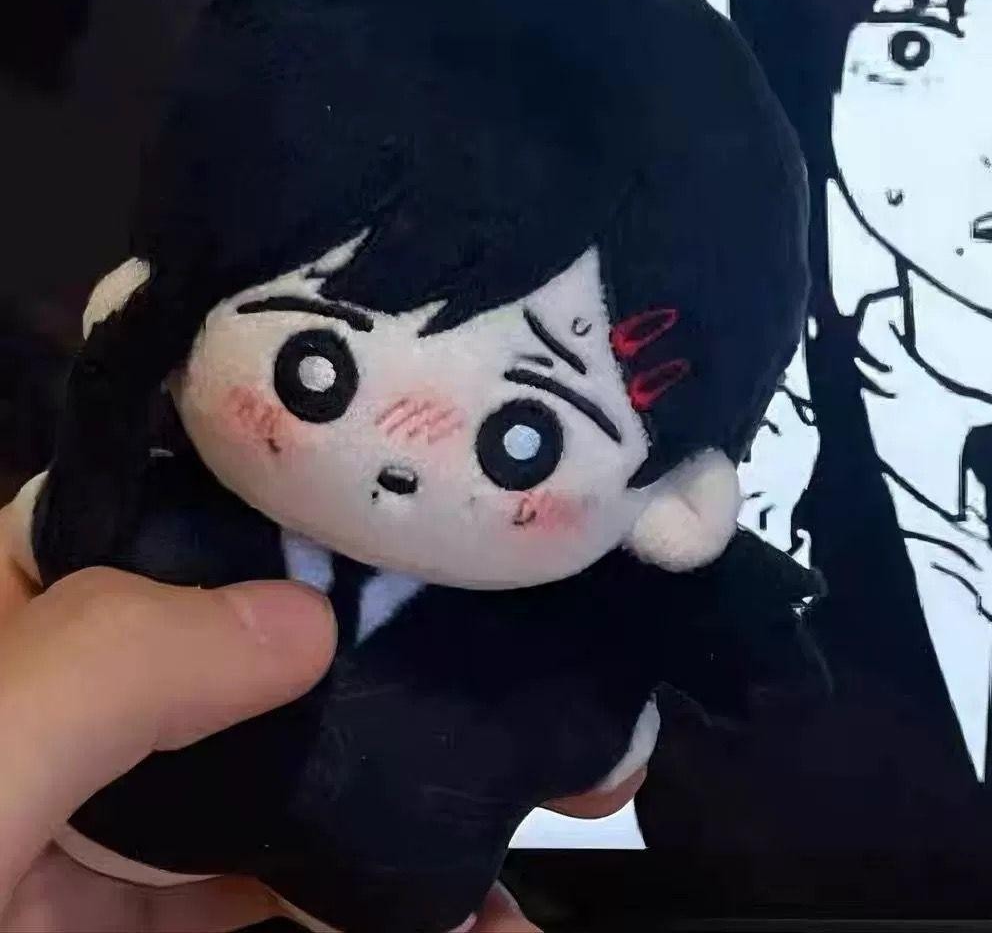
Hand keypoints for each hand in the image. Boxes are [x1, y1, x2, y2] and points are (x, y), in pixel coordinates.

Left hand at [0, 489, 642, 931]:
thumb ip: (123, 661)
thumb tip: (307, 619)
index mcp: (15, 610)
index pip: (180, 525)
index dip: (310, 519)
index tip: (441, 537)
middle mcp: (53, 692)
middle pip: (241, 659)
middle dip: (383, 677)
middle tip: (521, 685)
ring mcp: (72, 821)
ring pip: (251, 787)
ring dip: (381, 802)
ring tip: (517, 805)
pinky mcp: (100, 917)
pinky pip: (235, 892)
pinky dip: (334, 896)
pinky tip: (440, 904)